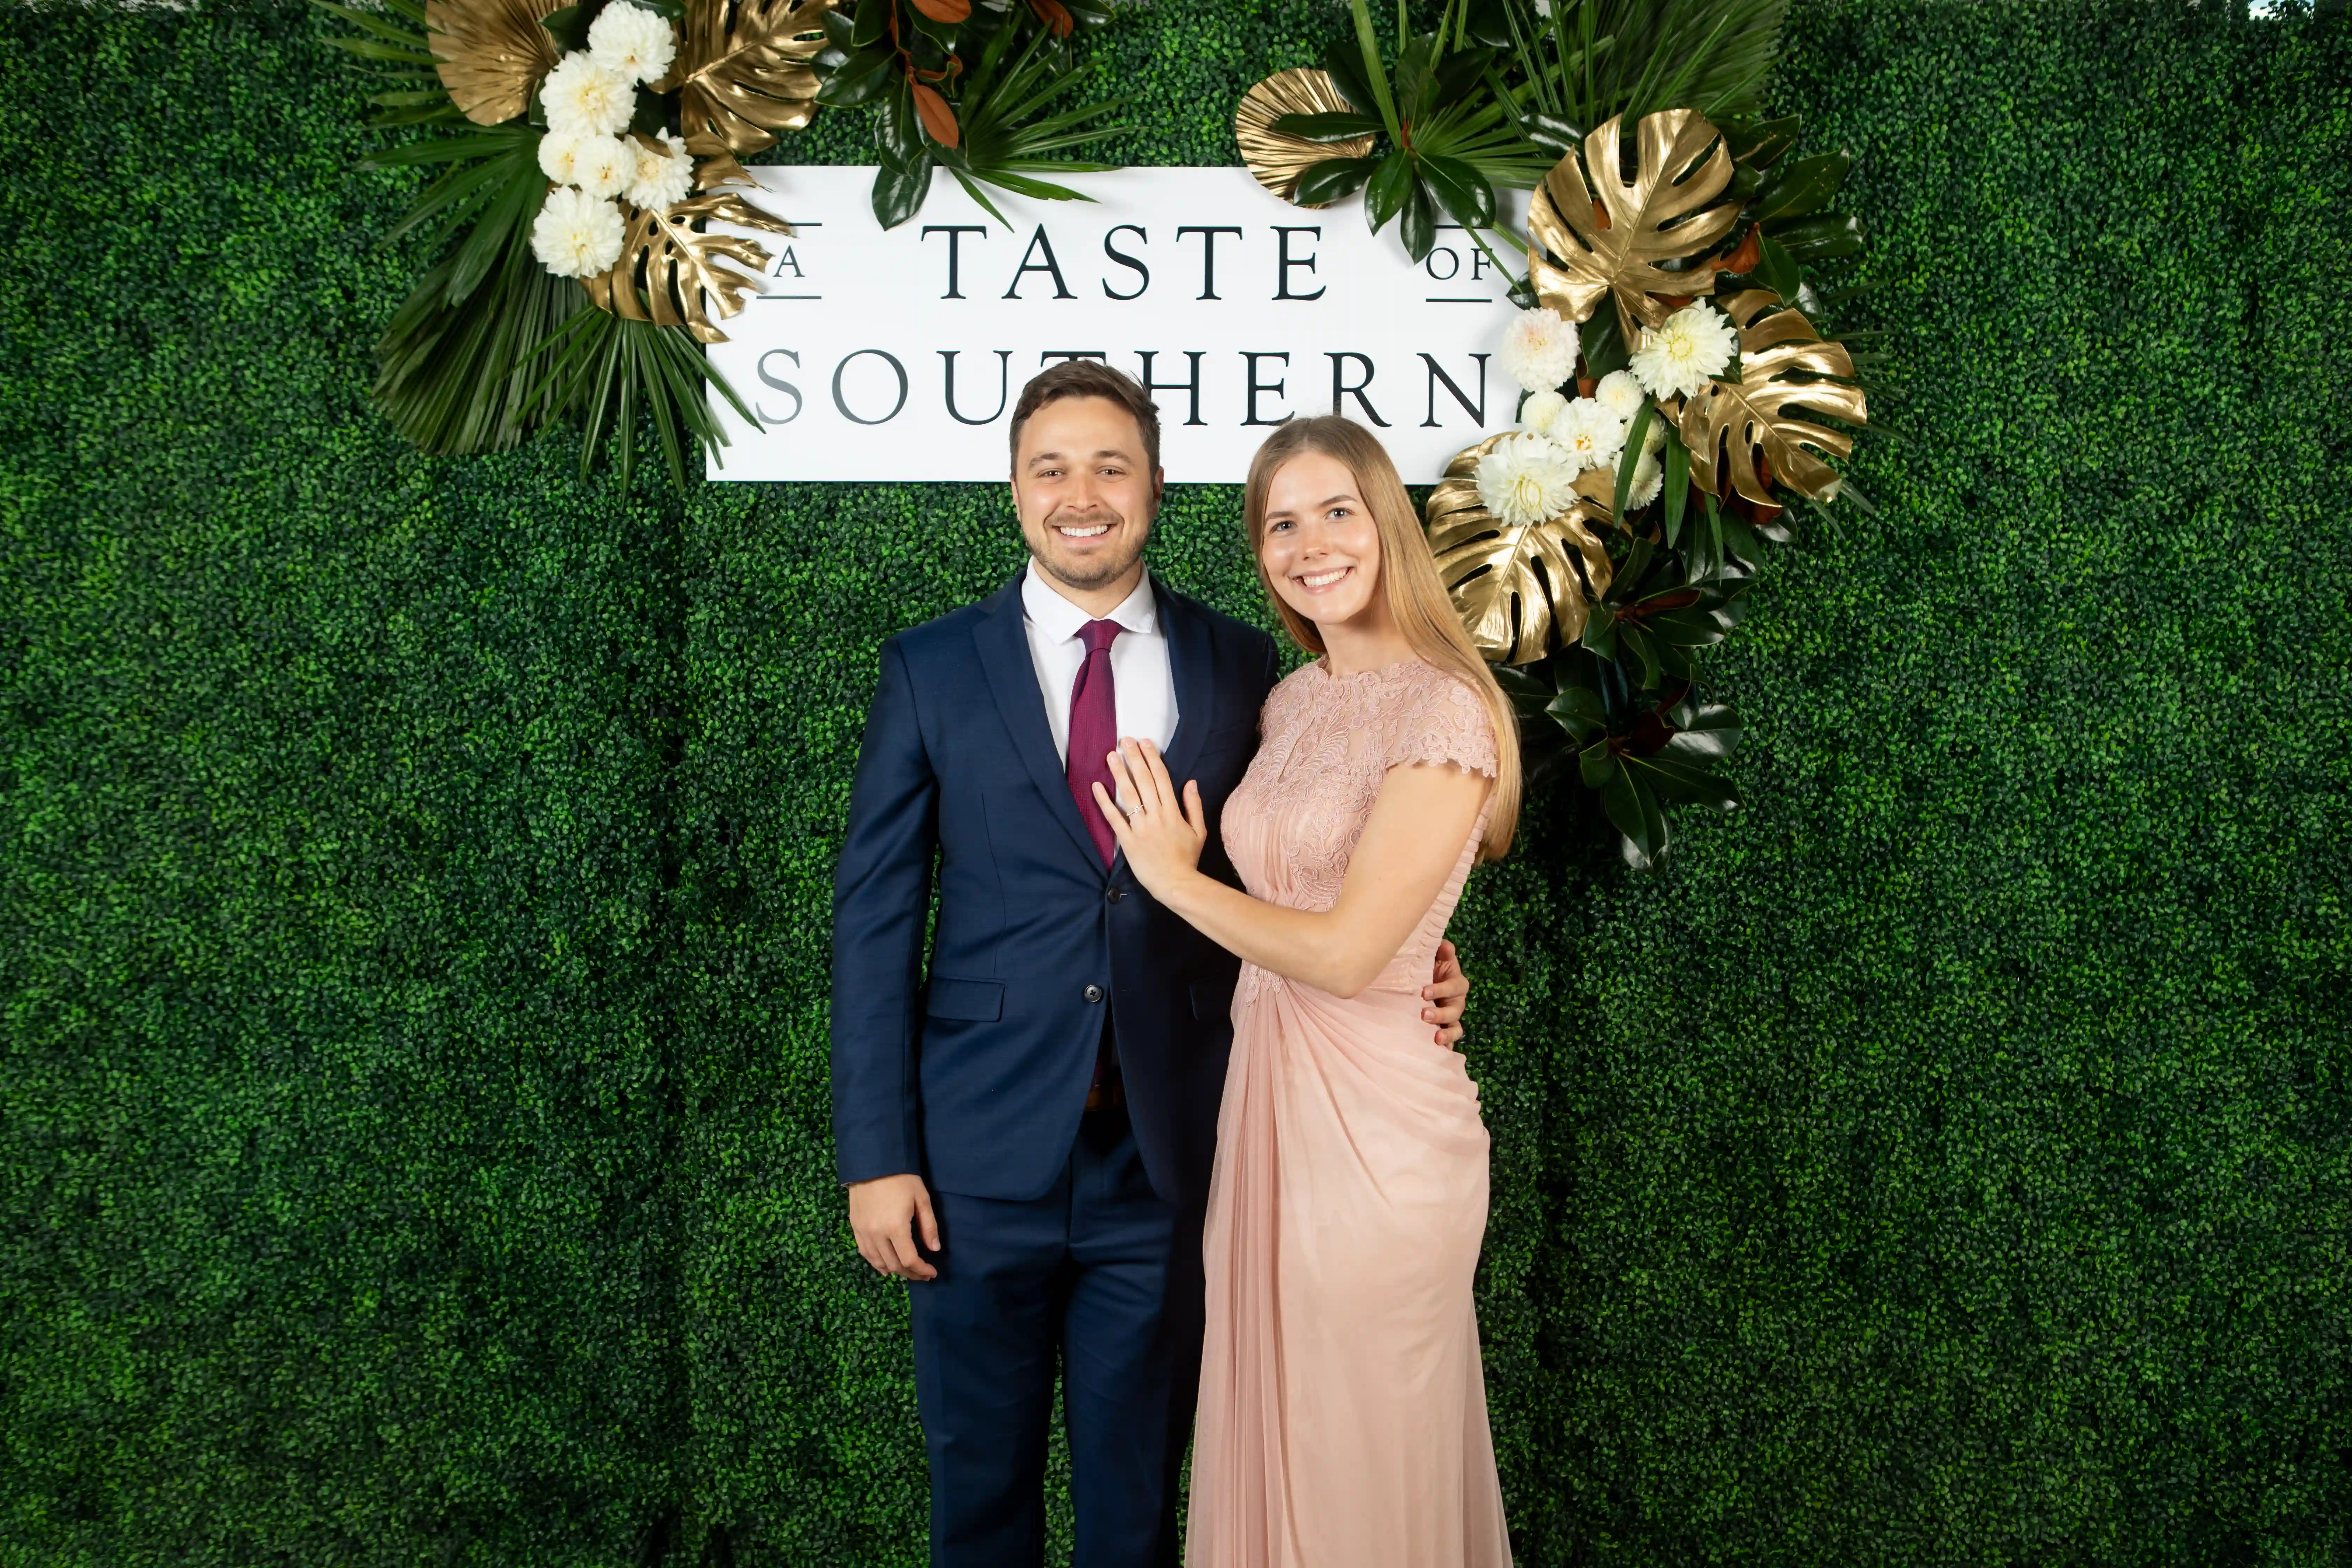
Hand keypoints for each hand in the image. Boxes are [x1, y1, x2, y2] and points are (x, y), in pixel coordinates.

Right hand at [847, 1173, 939, 1280]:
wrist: (873, 1163)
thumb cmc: (901, 1178)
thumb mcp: (921, 1198)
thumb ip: (928, 1226)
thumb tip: (934, 1249)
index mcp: (896, 1227)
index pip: (909, 1259)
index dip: (922, 1270)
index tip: (932, 1273)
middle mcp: (877, 1234)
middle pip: (894, 1265)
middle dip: (910, 1273)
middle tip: (922, 1274)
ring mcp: (863, 1232)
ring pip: (878, 1262)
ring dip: (893, 1270)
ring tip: (907, 1271)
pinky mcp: (855, 1227)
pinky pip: (865, 1253)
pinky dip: (876, 1263)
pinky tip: (884, 1267)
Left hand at [1092, 737, 1206, 897]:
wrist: (1176, 884)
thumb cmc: (1187, 858)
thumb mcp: (1199, 831)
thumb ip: (1194, 805)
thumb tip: (1190, 782)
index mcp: (1173, 811)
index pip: (1161, 778)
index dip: (1152, 758)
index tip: (1145, 742)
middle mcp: (1156, 815)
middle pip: (1144, 781)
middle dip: (1134, 758)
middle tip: (1125, 740)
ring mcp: (1140, 827)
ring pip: (1129, 795)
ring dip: (1119, 773)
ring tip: (1111, 755)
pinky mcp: (1127, 841)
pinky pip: (1114, 818)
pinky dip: (1105, 802)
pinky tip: (1096, 787)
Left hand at [1422, 937, 1467, 1047]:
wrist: (1420, 983)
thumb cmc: (1429, 968)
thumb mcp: (1435, 958)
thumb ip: (1441, 951)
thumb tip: (1445, 946)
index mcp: (1456, 983)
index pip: (1455, 986)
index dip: (1442, 989)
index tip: (1424, 992)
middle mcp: (1457, 1001)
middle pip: (1455, 1010)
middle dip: (1441, 1013)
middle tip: (1424, 1015)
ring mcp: (1452, 1018)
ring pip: (1456, 1027)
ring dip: (1447, 1033)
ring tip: (1436, 1039)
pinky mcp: (1445, 1030)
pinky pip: (1450, 1041)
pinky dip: (1446, 1047)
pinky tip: (1439, 1052)